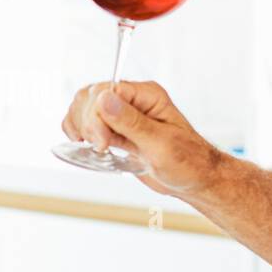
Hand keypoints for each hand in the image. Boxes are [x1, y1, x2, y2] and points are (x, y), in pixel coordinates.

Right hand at [62, 79, 219, 198]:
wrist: (194, 180)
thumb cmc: (188, 162)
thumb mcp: (162, 144)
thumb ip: (131, 123)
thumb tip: (104, 100)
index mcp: (147, 95)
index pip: (106, 90)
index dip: (97, 115)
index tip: (102, 141)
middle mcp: (132, 100)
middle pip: (90, 97)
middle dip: (87, 123)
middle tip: (101, 147)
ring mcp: (121, 115)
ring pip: (83, 107)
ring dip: (80, 126)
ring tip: (96, 147)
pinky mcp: (114, 130)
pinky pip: (85, 123)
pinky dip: (78, 133)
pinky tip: (86, 146)